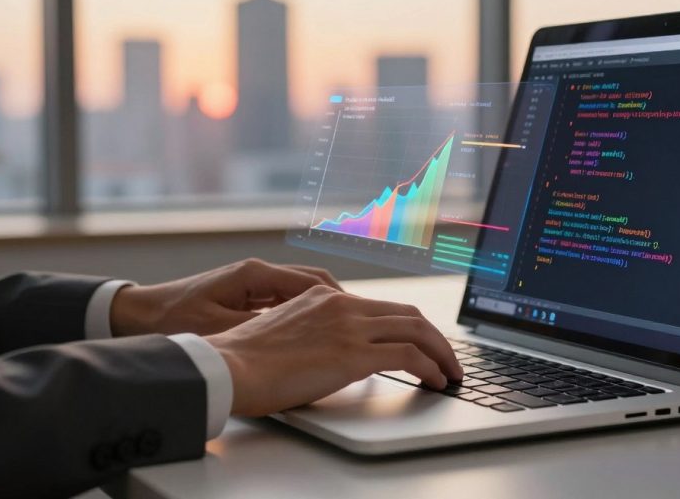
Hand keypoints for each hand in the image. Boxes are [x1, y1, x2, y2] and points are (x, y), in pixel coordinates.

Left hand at [109, 259, 341, 336]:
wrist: (138, 313)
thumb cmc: (174, 320)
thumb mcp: (221, 329)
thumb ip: (262, 327)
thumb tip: (300, 333)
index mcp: (256, 275)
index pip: (313, 282)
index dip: (342, 301)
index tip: (361, 318)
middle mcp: (258, 273)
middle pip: (314, 283)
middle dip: (341, 302)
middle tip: (363, 324)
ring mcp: (252, 282)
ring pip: (301, 290)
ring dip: (325, 307)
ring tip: (345, 330)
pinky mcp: (245, 294)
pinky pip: (285, 300)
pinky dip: (305, 313)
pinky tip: (314, 333)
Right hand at [204, 285, 463, 415]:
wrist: (227, 366)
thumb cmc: (244, 359)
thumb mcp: (284, 332)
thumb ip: (314, 334)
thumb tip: (331, 356)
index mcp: (324, 297)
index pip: (381, 307)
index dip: (409, 325)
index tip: (421, 343)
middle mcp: (342, 305)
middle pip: (407, 314)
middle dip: (435, 337)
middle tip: (447, 358)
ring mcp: (349, 327)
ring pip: (416, 330)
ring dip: (441, 353)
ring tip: (451, 373)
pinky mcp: (353, 354)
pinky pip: (409, 356)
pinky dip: (431, 368)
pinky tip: (436, 381)